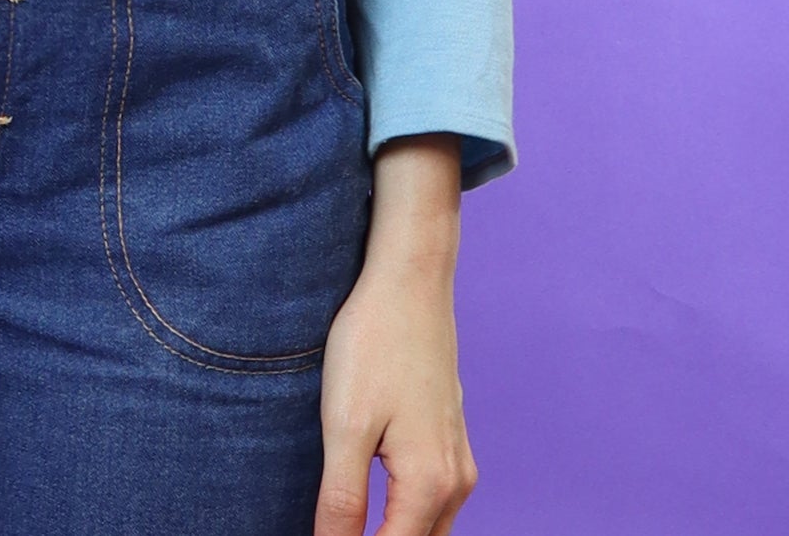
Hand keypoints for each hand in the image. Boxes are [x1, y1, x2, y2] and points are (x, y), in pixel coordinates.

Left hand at [314, 134, 477, 535]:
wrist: (410, 279)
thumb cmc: (374, 343)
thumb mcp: (345, 425)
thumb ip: (341, 501)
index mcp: (429, 486)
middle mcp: (455, 483)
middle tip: (330, 529)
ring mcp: (458, 460)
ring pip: (430, 530)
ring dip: (395, 534)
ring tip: (347, 524)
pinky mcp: (450, 438)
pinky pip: (435, 503)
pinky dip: (407, 518)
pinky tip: (376, 509)